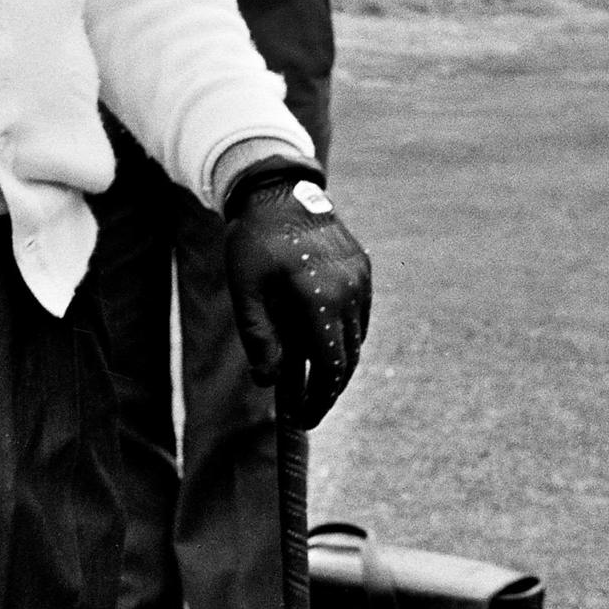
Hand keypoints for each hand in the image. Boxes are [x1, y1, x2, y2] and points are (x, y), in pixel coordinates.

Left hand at [222, 169, 372, 428]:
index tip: (304, 418)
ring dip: (338, 362)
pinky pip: (359, 315)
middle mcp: (349, 290)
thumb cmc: (253, 241)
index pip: (331, 366)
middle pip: (348, 357)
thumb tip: (268, 382)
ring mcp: (360, 279)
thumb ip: (258, 337)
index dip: (319, 398)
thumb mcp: (245, 289)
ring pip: (356, 338)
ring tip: (312, 379)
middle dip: (329, 387)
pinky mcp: (363, 268)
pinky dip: (344, 335)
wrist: (274, 191)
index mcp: (320, 296)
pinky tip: (322, 342)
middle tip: (307, 408)